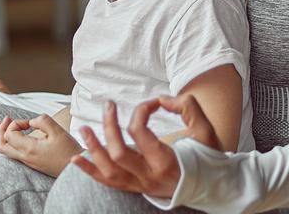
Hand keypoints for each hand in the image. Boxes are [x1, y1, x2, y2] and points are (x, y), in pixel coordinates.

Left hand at [0, 114, 83, 177]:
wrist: (76, 169)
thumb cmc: (69, 151)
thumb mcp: (58, 131)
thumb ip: (43, 121)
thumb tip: (31, 121)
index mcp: (30, 149)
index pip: (9, 134)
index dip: (15, 123)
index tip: (28, 123)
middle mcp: (26, 157)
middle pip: (1, 145)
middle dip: (1, 131)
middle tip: (8, 121)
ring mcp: (28, 162)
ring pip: (5, 152)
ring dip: (5, 137)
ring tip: (13, 127)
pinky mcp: (31, 164)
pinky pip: (14, 154)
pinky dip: (12, 143)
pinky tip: (22, 136)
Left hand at [69, 97, 216, 198]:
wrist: (212, 188)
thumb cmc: (209, 158)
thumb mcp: (206, 130)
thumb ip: (188, 107)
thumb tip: (161, 99)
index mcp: (167, 162)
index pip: (140, 133)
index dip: (141, 111)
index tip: (150, 103)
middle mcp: (150, 176)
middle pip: (119, 152)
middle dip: (109, 126)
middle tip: (108, 106)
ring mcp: (141, 185)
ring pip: (108, 171)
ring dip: (93, 149)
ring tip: (84, 129)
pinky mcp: (136, 188)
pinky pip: (108, 183)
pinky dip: (90, 170)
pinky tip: (76, 159)